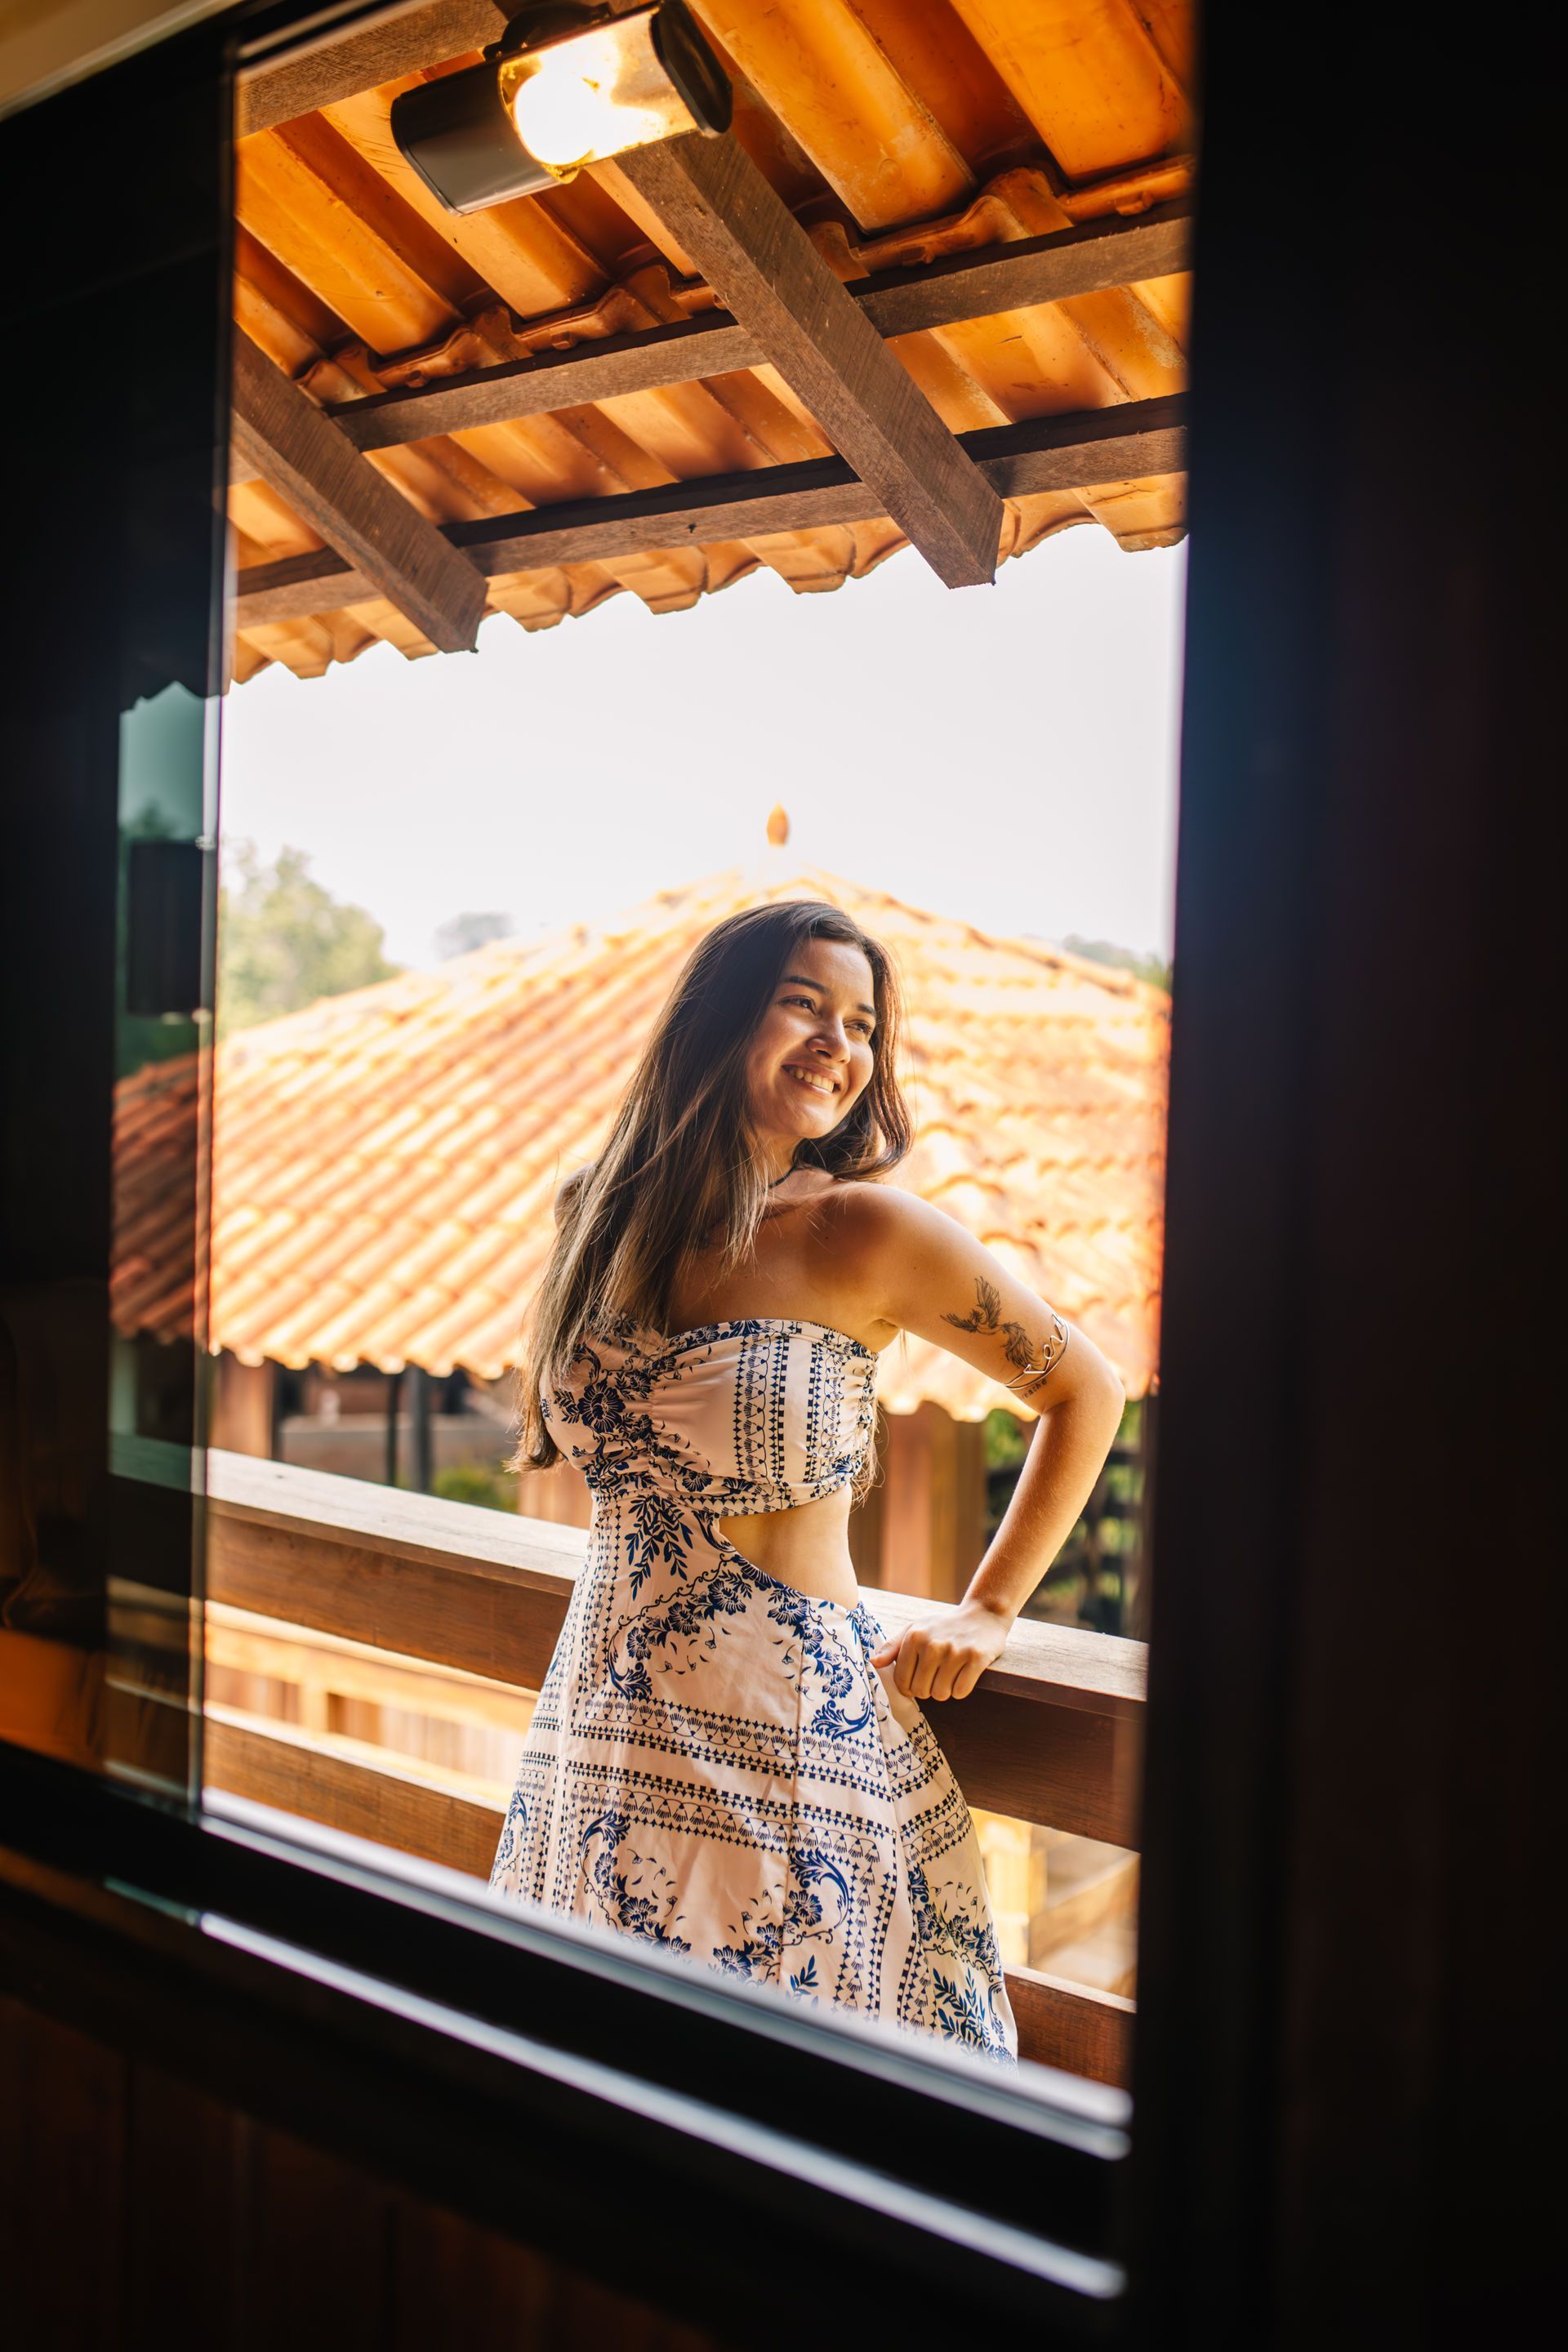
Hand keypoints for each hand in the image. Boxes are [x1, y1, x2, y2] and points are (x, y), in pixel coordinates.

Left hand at [870, 1597, 1013, 1702]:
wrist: (983, 1614)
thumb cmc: (944, 1626)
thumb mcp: (915, 1629)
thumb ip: (892, 1647)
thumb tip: (874, 1663)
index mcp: (914, 1637)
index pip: (902, 1681)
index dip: (909, 1687)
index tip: (918, 1680)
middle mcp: (932, 1644)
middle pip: (921, 1691)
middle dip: (928, 1689)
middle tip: (937, 1675)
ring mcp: (955, 1651)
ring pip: (941, 1694)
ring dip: (945, 1690)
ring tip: (951, 1673)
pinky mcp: (976, 1658)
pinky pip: (961, 1691)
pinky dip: (961, 1689)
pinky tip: (963, 1674)